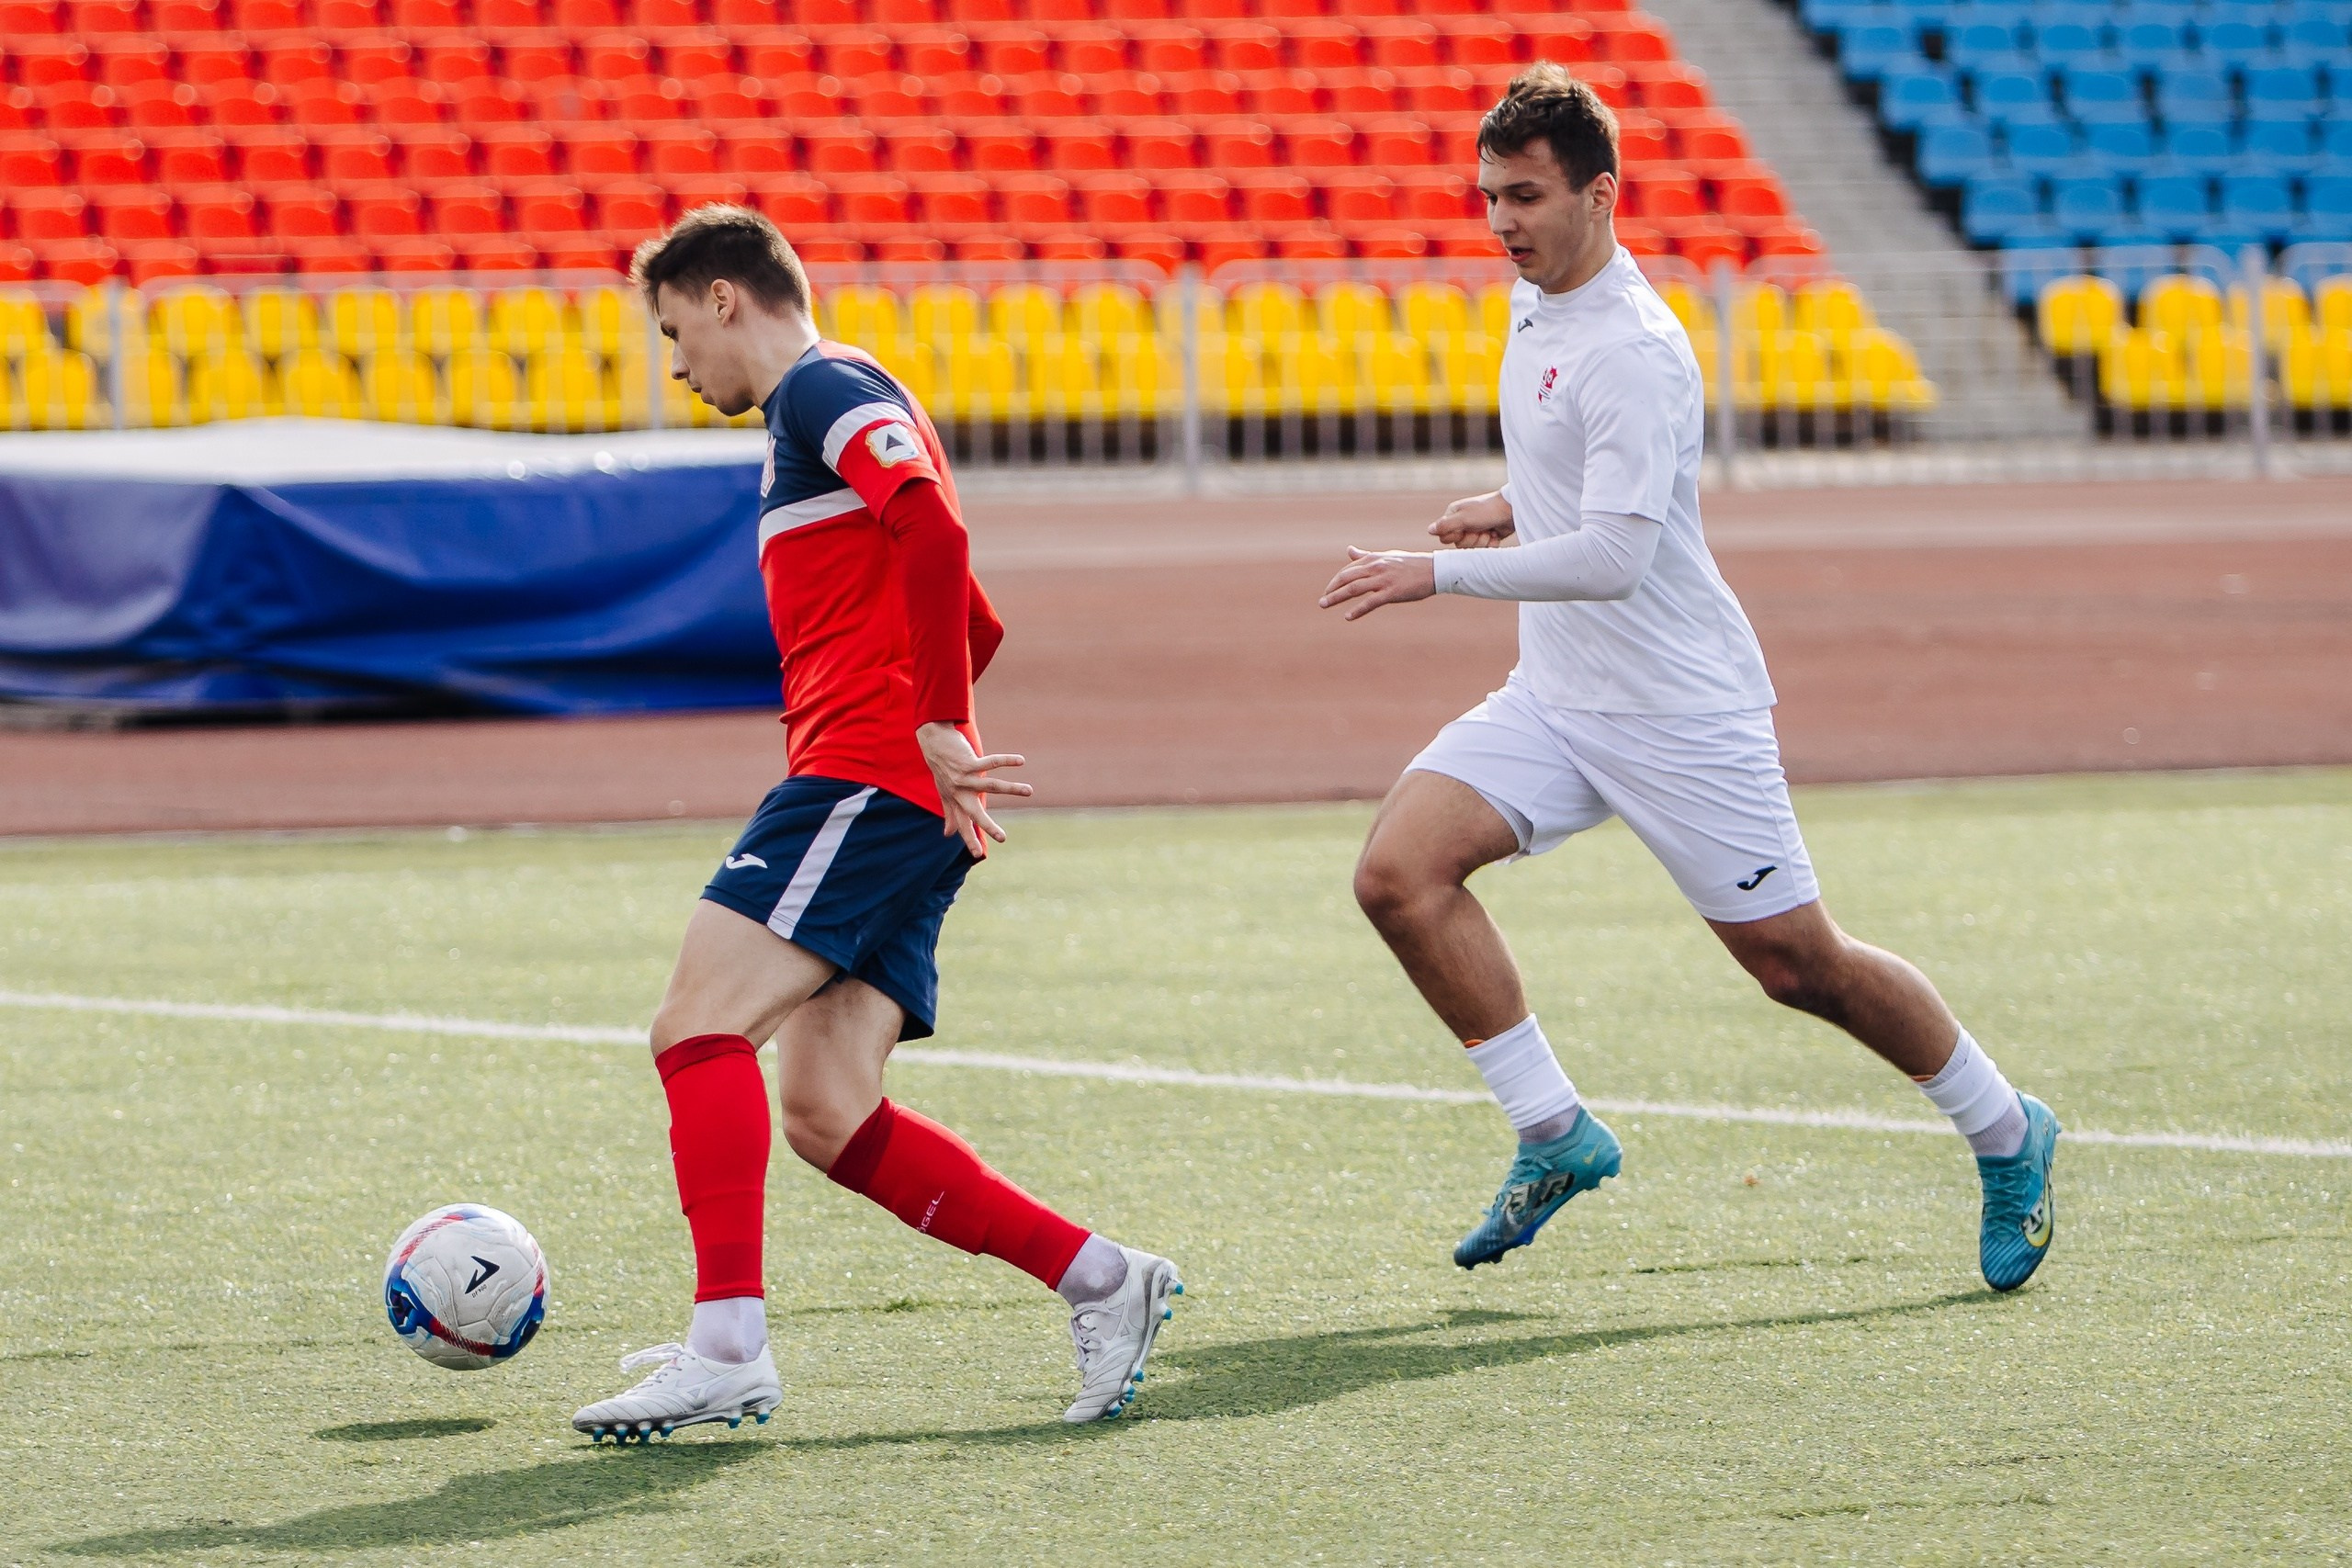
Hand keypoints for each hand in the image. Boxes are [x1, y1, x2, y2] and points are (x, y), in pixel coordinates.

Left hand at [916, 721, 1032, 855]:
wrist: (933, 743)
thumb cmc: (942, 770)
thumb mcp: (945, 794)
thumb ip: (949, 814)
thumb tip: (947, 835)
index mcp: (956, 801)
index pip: (963, 824)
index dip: (969, 839)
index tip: (977, 855)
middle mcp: (959, 792)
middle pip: (975, 812)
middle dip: (988, 826)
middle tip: (1003, 839)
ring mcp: (964, 778)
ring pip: (991, 786)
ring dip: (1012, 788)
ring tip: (1030, 791)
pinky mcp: (969, 763)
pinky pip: (991, 762)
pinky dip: (1007, 761)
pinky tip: (1021, 761)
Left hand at [1318, 547, 1436, 620]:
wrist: (1434, 570)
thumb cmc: (1410, 564)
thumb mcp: (1386, 556)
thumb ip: (1365, 555)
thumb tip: (1349, 550)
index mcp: (1374, 558)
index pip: (1348, 570)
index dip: (1336, 581)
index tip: (1329, 591)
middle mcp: (1376, 567)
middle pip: (1346, 578)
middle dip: (1331, 589)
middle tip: (1322, 601)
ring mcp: (1383, 580)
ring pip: (1353, 589)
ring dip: (1336, 597)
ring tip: (1325, 605)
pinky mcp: (1392, 592)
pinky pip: (1370, 602)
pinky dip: (1357, 610)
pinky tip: (1348, 616)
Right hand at [1429, 490, 1514, 549]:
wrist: (1512, 510)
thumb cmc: (1487, 510)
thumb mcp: (1464, 518)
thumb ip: (1446, 525)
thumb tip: (1429, 530)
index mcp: (1454, 516)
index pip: (1444, 537)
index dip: (1455, 536)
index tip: (1464, 528)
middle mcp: (1463, 524)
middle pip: (1459, 545)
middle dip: (1472, 539)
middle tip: (1480, 528)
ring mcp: (1475, 531)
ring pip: (1472, 549)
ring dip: (1483, 541)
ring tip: (1489, 530)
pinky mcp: (1487, 537)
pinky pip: (1484, 550)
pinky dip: (1491, 543)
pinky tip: (1495, 534)